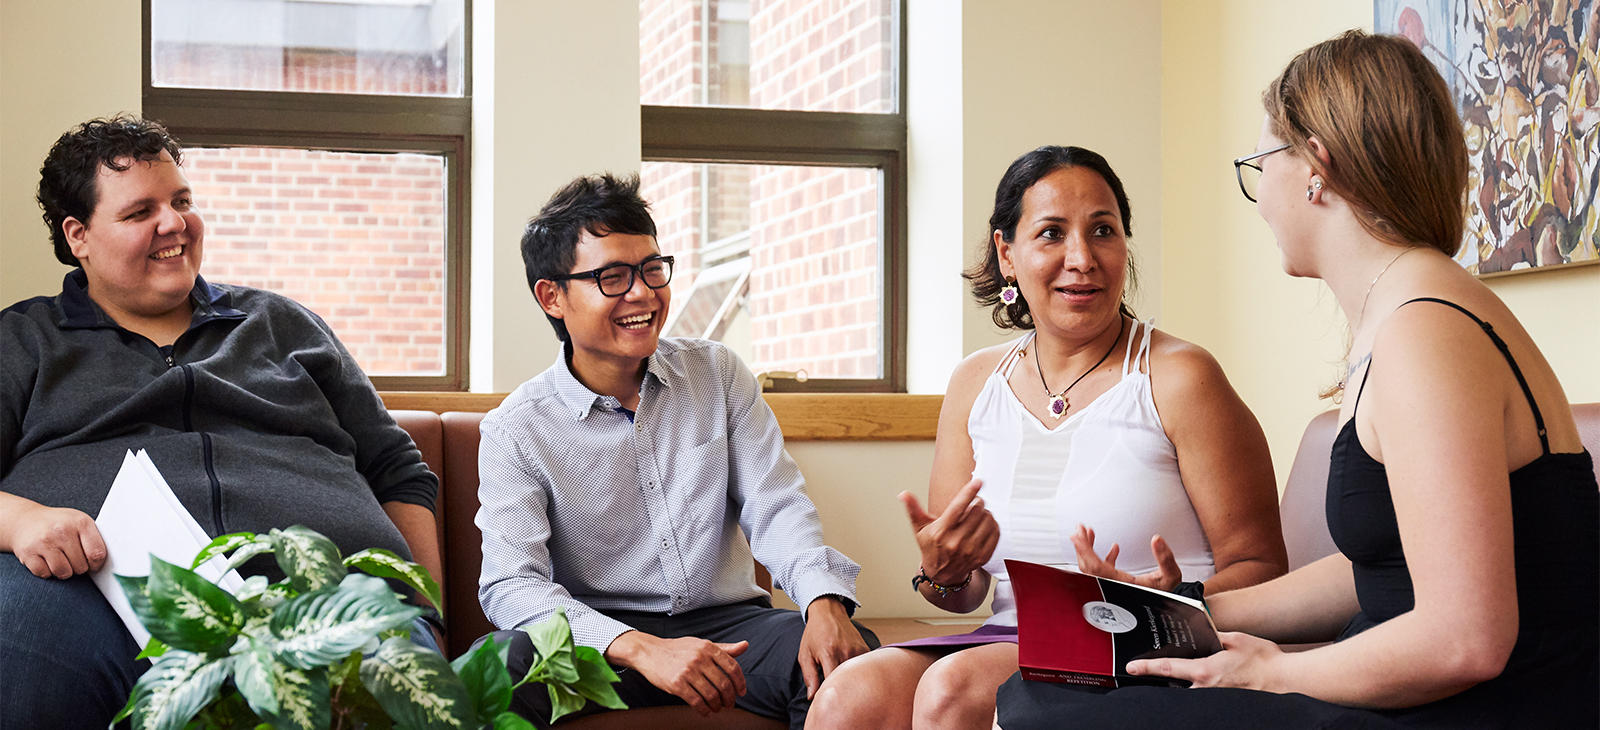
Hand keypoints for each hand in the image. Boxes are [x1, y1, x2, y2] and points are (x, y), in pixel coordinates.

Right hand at [4, 502, 105, 578]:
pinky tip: (45, 560)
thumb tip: (104, 561)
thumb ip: (93, 538)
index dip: (96, 564)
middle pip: (80, 566)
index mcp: (80, 522)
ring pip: (63, 572)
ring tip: (60, 560)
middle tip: (72, 558)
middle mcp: (62, 531)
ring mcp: (44, 542)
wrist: (25, 519)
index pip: (97, 553)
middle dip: (78, 567)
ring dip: (63, 571)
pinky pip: (45, 574)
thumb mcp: (80, 522)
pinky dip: (46, 571)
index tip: (93, 564)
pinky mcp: (28, 553)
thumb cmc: (59, 524)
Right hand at [605, 631, 747, 715]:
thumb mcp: (701, 644)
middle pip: (724, 684)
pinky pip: (696, 702)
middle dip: (730, 698)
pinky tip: (705, 711)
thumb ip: (724, 648)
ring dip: (717, 705)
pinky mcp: (676, 684)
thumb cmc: (677, 649)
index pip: (732, 667)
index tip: (741, 691)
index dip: (740, 682)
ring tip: (717, 707)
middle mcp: (699, 658)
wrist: (649, 652)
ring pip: (711, 695)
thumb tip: (745, 646)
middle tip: (729, 703)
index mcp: (708, 647)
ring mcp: (687, 671)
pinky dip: (704, 710)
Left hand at [798, 596, 870, 698]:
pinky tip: (854, 677)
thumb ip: (809, 677)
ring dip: (852, 682)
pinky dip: (860, 674)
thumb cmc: (814, 634)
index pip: (832, 682)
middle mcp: (846, 651)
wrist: (828, 612)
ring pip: (858, 675)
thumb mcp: (805, 654)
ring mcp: (858, 649)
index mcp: (829, 653)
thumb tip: (812, 698)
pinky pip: (865, 667)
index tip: (826, 702)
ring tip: (846, 688)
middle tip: (837, 700)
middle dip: (842, 692)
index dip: (829, 695)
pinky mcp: (865, 648)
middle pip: (847, 681)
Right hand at [900, 478, 999, 585]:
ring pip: (988, 519)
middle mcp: (956, 542)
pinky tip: (984, 525)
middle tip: (974, 503)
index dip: (969, 492)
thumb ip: (913, 509)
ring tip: (978, 515)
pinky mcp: (983, 556)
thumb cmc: (931, 548)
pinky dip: (992, 524)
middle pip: (977, 510)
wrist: (942, 575)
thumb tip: (903, 494)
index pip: (958, 507)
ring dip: (985, 512)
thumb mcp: (920, 529)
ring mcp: (971, 550)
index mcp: (941, 532)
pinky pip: (995, 532)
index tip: (978, 481)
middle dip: (977, 502)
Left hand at [1070, 524, 1181, 591]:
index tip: (1077, 537)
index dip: (1084, 551)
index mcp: (1122, 584)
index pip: (1096, 567)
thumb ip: (1165, 558)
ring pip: (1094, 568)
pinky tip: (1114, 547)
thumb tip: (1157, 540)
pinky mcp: (1118, 585)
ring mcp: (1113, 586)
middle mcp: (1113, 586)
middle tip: (1079, 531)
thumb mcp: (1171, 576)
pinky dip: (1106, 558)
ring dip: (1090, 550)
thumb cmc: (1169, 599)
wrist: (1169, 613)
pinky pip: (1105, 571)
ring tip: (1088, 534)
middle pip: (1089, 567)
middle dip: (1082, 547)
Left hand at [1126, 631, 1282, 689]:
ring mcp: (1215, 701)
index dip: (1146, 667)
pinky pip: (1204, 700)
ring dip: (1184, 686)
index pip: (1167, 669)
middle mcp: (1205, 689)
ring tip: (1184, 677)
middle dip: (1165, 680)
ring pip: (1189, 694)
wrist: (1288, 681)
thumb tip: (1206, 632)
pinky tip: (1206, 686)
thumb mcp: (1238, 639)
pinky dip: (1200, 693)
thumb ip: (1217, 636)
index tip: (1131, 666)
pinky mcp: (1225, 706)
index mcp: (1205, 671)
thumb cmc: (1266, 661)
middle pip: (1175, 686)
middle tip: (1154, 672)